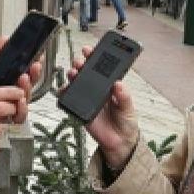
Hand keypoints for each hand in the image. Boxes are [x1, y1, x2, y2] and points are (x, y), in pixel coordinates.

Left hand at [0, 37, 39, 124]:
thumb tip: (5, 39)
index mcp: (5, 78)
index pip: (25, 71)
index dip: (33, 64)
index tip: (37, 57)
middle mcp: (9, 92)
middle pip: (30, 84)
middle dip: (34, 74)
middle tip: (32, 67)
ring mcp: (8, 106)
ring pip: (27, 98)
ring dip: (28, 88)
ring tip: (23, 80)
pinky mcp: (5, 119)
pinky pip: (20, 116)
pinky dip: (22, 108)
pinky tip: (19, 101)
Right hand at [68, 46, 138, 169]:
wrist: (119, 143)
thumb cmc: (126, 123)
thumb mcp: (129, 108)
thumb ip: (124, 96)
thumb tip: (118, 84)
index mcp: (109, 86)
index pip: (101, 68)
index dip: (94, 57)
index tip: (90, 50)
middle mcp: (97, 90)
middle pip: (85, 72)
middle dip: (81, 63)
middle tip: (80, 62)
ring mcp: (87, 98)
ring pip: (75, 82)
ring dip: (72, 75)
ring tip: (73, 73)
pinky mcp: (79, 109)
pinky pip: (68, 99)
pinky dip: (64, 93)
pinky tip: (64, 89)